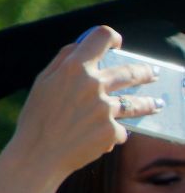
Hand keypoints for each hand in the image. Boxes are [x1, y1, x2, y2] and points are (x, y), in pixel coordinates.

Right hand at [7, 27, 158, 182]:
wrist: (37, 156)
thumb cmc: (36, 118)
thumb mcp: (42, 83)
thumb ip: (63, 61)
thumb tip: (81, 45)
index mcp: (73, 68)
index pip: (102, 36)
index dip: (112, 38)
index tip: (117, 46)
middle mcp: (93, 85)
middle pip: (131, 71)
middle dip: (145, 72)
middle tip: (152, 74)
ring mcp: (105, 109)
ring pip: (136, 103)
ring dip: (149, 103)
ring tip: (156, 104)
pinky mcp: (111, 131)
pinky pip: (120, 129)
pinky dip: (113, 133)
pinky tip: (104, 138)